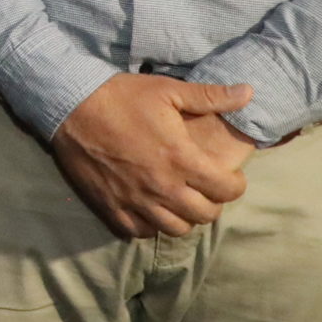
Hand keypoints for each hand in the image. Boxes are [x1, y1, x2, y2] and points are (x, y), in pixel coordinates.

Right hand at [50, 73, 255, 238]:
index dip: (235, 185)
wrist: (71, 104)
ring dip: (183, 217)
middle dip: (212, 203)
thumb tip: (250, 92)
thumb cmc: (122, 96)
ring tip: (180, 201)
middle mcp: (162, 186)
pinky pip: (139, 231)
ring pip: (175, 228)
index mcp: (181, 159)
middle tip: (205, 188)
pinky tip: (150, 209)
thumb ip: (211, 96)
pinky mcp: (111, 205)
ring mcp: (135, 200)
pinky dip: (150, 225)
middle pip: (204, 215)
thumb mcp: (168, 90)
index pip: (226, 191)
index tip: (229, 177)